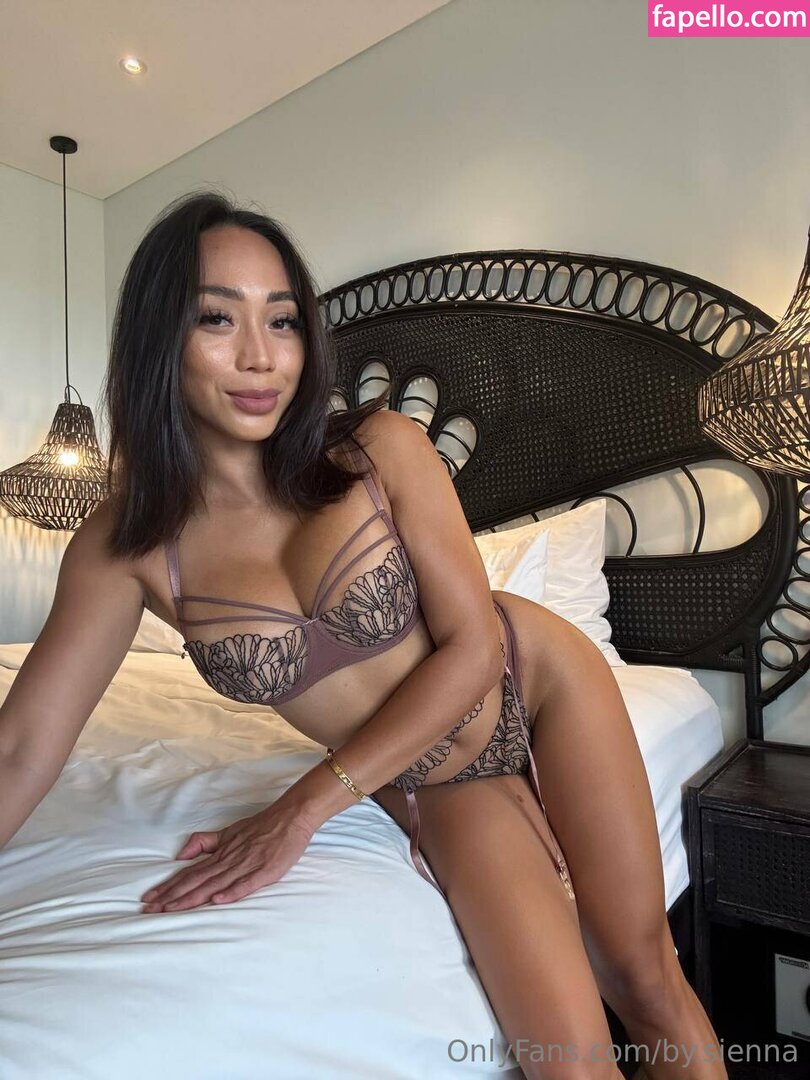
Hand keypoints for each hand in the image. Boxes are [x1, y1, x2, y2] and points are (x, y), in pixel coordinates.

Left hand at [140, 803, 316, 912]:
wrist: (289, 817)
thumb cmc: (260, 827)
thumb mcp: (229, 832)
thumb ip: (205, 843)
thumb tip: (181, 855)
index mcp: (221, 853)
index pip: (190, 872)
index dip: (169, 886)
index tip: (150, 898)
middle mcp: (229, 860)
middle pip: (197, 881)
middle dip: (173, 896)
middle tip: (150, 910)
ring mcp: (247, 865)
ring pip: (214, 884)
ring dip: (192, 898)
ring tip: (171, 909)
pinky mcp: (265, 871)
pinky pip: (246, 884)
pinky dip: (231, 892)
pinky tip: (216, 900)